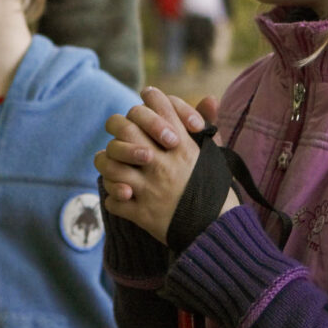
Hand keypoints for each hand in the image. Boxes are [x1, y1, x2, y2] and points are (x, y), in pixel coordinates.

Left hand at [95, 88, 218, 244]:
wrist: (218, 230)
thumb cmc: (215, 189)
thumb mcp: (214, 154)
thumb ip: (208, 125)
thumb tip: (209, 97)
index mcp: (183, 145)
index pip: (157, 106)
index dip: (148, 99)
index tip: (146, 105)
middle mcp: (163, 163)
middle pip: (124, 129)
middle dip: (119, 129)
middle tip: (124, 138)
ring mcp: (150, 189)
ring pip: (111, 164)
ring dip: (109, 165)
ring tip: (116, 168)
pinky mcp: (142, 214)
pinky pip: (112, 200)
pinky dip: (113, 197)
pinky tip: (122, 195)